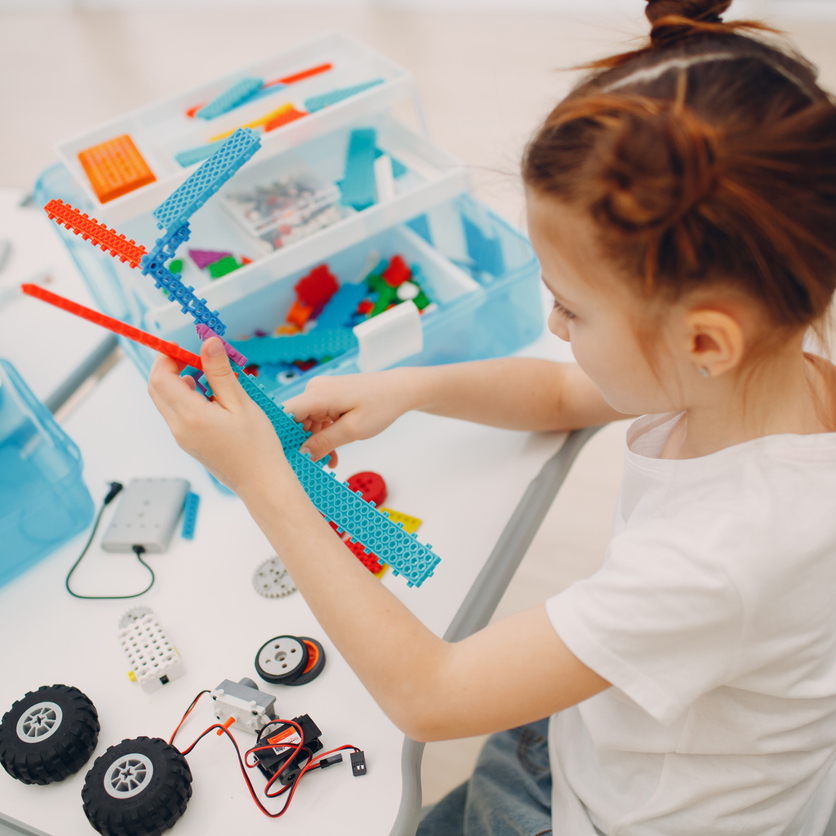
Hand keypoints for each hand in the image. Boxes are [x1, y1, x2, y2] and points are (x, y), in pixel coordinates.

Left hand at [148, 338, 290, 492]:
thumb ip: (220, 372)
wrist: (261, 482)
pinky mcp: (189, 442)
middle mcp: (179, 428)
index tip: (183, 345)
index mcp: (191, 416)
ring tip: (208, 376)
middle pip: (157, 388)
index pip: (161, 378)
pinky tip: (212, 396)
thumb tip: (208, 344)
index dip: (167, 357)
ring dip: (179, 382)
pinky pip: (177, 413)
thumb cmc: (257, 446)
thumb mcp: (241, 403)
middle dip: (170, 366)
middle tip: (195, 356)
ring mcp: (182, 437)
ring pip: (166, 401)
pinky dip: (187, 397)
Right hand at [283, 369, 416, 462]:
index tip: (285, 457)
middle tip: (313, 466)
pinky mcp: (328, 397)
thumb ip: (324, 442)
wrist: (399, 391)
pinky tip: (333, 452)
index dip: (281, 436)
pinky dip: (324, 434)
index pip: (285, 414)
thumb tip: (302, 454)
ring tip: (330, 461)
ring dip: (316, 442)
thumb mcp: (352, 430)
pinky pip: (318, 418)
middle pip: (296, 420)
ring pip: (307, 422)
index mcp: (318, 394)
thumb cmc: (381, 405)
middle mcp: (315, 389)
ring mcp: (321, 392)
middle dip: (303, 444)